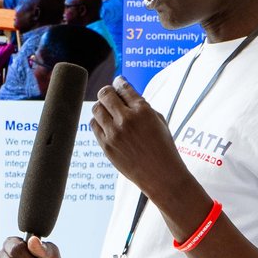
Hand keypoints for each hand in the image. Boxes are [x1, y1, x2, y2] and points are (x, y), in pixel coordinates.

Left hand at [90, 77, 191, 201]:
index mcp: (143, 110)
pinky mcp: (106, 145)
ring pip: (96, 109)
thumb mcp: (159, 121)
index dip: (119, 82)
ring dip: (101, 106)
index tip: (118, 82)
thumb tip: (125, 95)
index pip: (123, 87)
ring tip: (107, 109)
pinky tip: (105, 123)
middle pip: (105, 94)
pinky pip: (94, 125)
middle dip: (107, 92)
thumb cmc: (163, 147)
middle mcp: (126, 119)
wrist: (161, 175)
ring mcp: (114, 133)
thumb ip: (142, 106)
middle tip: (109, 94)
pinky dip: (98, 121)